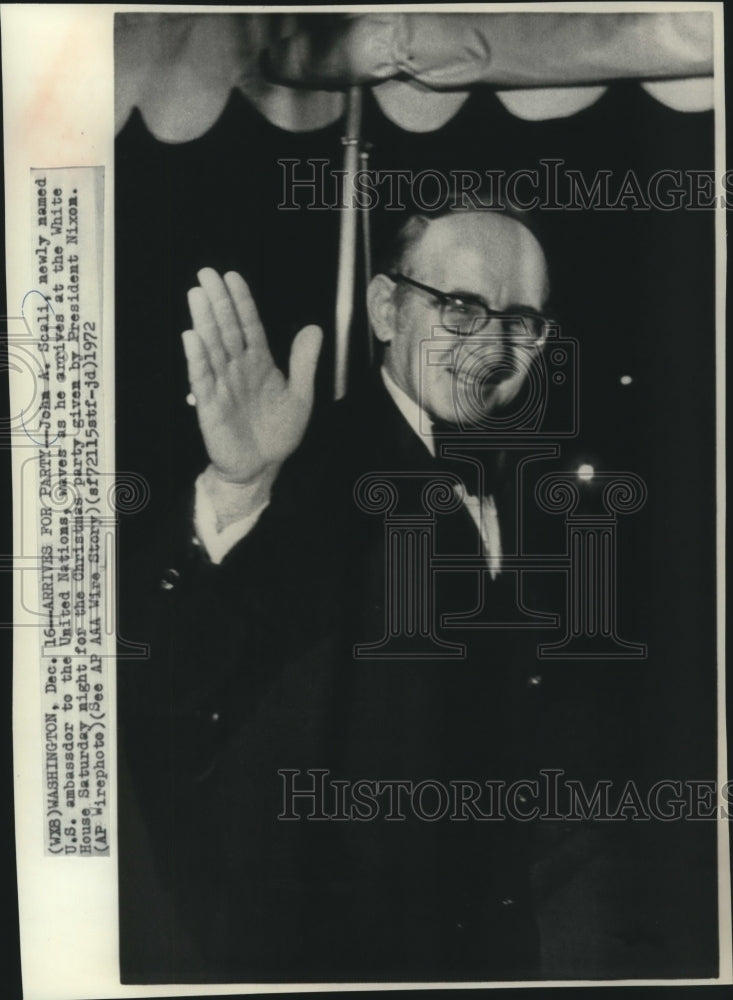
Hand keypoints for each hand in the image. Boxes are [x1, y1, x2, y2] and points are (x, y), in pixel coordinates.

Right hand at [182, 268, 322, 492]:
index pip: (248, 325)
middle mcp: (237, 368)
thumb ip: (304, 362)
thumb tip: (314, 328)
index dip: (241, 301)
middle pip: (226, 329)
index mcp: (259, 363)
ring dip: (204, 321)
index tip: (232, 277)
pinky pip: (202, 378)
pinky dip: (196, 358)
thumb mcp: (300, 396)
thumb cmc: (277, 431)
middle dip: (217, 301)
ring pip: (212, 347)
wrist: (261, 466)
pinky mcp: (210, 405)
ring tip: (197, 295)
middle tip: (206, 274)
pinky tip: (191, 338)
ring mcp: (222, 385)